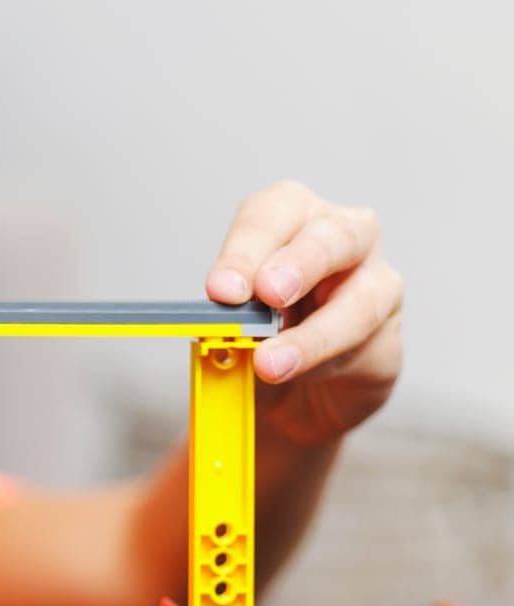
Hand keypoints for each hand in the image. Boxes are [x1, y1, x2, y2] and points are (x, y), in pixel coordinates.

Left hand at [205, 180, 402, 446]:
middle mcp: (344, 237)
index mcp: (292, 217)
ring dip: (313, 334)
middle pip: (334, 236)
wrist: (290, 391)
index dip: (245, 251)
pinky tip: (298, 374)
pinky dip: (327, 363)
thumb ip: (227, 314)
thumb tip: (216, 325)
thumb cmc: (259, 331)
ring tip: (271, 362)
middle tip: (267, 294)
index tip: (222, 290)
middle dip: (299, 265)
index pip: (270, 214)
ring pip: (364, 298)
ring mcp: (377, 283)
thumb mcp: (231, 318)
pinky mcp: (389, 335)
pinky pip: (368, 348)